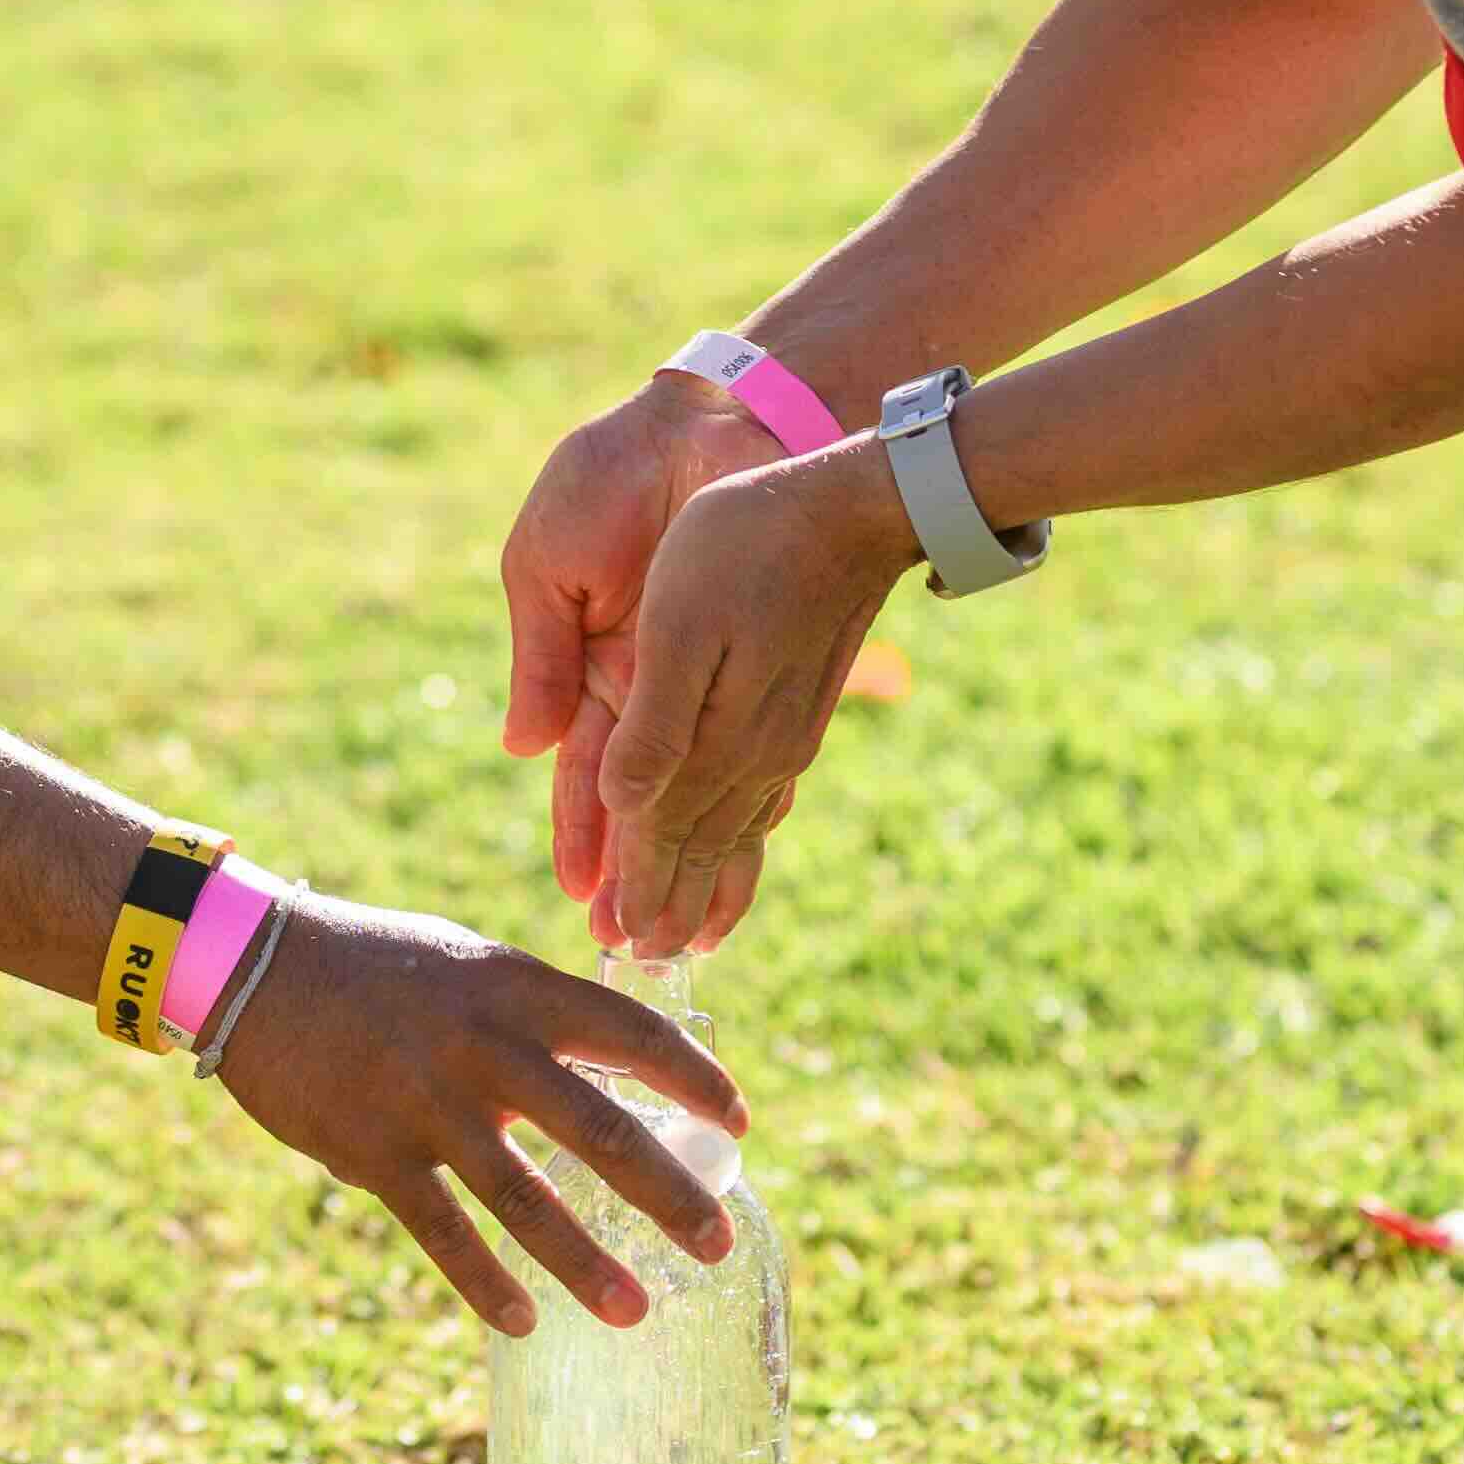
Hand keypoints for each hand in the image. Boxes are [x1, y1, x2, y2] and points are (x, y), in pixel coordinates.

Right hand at [209, 890, 744, 1339]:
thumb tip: (617, 1068)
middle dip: (668, 1192)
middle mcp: (483, 1044)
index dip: (694, 1080)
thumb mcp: (468, 965)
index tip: (740, 1122)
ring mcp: (427, 1102)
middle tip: (718, 1243)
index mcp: (515, 986)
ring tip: (637, 1310)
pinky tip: (525, 1321)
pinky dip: (487, 1283)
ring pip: (526, 1199)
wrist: (256, 963)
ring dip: (586, 1263)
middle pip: (599, 1129)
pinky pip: (444, 1233)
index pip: (631, 1033)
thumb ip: (535, 1013)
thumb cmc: (376, 966)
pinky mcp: (372, 1151)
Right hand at [500, 371, 797, 929]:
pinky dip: (759, 804)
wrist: (711, 418)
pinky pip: (764, 751)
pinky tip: (750, 858)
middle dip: (637, 873)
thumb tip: (525, 747)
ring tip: (690, 933)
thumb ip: (540, 651)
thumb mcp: (547, 560)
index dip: (582, 835)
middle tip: (631, 946)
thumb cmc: (610, 476)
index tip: (582, 896)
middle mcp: (651, 690)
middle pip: (645, 804)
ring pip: (705, 793)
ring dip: (695, 860)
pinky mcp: (765, 667)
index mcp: (592, 668)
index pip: (585, 773)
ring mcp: (706, 683)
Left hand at [593, 447, 910, 962]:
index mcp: (716, 736)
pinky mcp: (800, 707)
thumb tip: (625, 806)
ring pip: (739, 828)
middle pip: (702, 844)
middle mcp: (758, 752)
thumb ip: (654, 727)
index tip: (611, 941)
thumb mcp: (680, 629)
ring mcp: (785, 732)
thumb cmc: (745, 546)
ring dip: (709, 880)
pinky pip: (767, 796)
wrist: (851, 504)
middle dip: (667, 902)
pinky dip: (747, 837)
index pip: (663, 830)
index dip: (636, 885)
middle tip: (638, 958)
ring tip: (694, 933)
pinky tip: (747, 843)